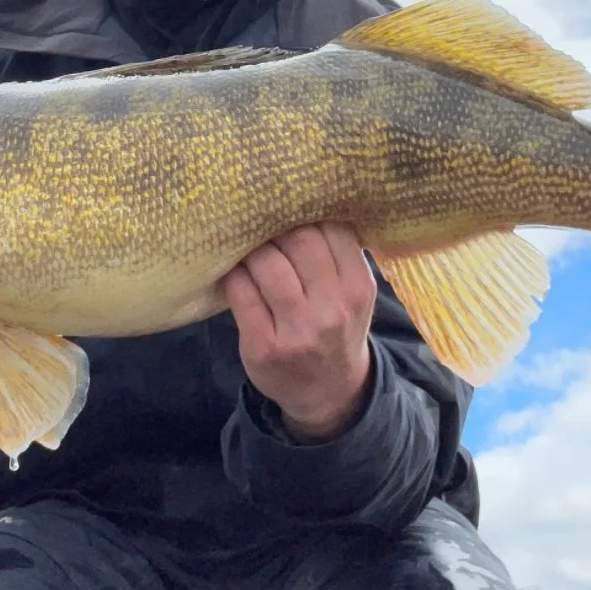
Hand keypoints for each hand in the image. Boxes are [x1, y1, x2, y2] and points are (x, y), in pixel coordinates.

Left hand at [225, 222, 375, 441]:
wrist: (327, 394)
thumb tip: (305, 195)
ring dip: (250, 248)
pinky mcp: (263, 346)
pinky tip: (233, 272)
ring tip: (246, 246)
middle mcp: (332, 309)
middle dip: (275, 226)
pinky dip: (232, 274)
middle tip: (261, 223)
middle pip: (298, 239)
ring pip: (266, 262)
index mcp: (358, 288)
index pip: (332, 228)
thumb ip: (338, 253)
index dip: (306, 211)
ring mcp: (297, 330)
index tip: (289, 205)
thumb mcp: (353, 293)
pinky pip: (240, 291)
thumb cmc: (337, 328)